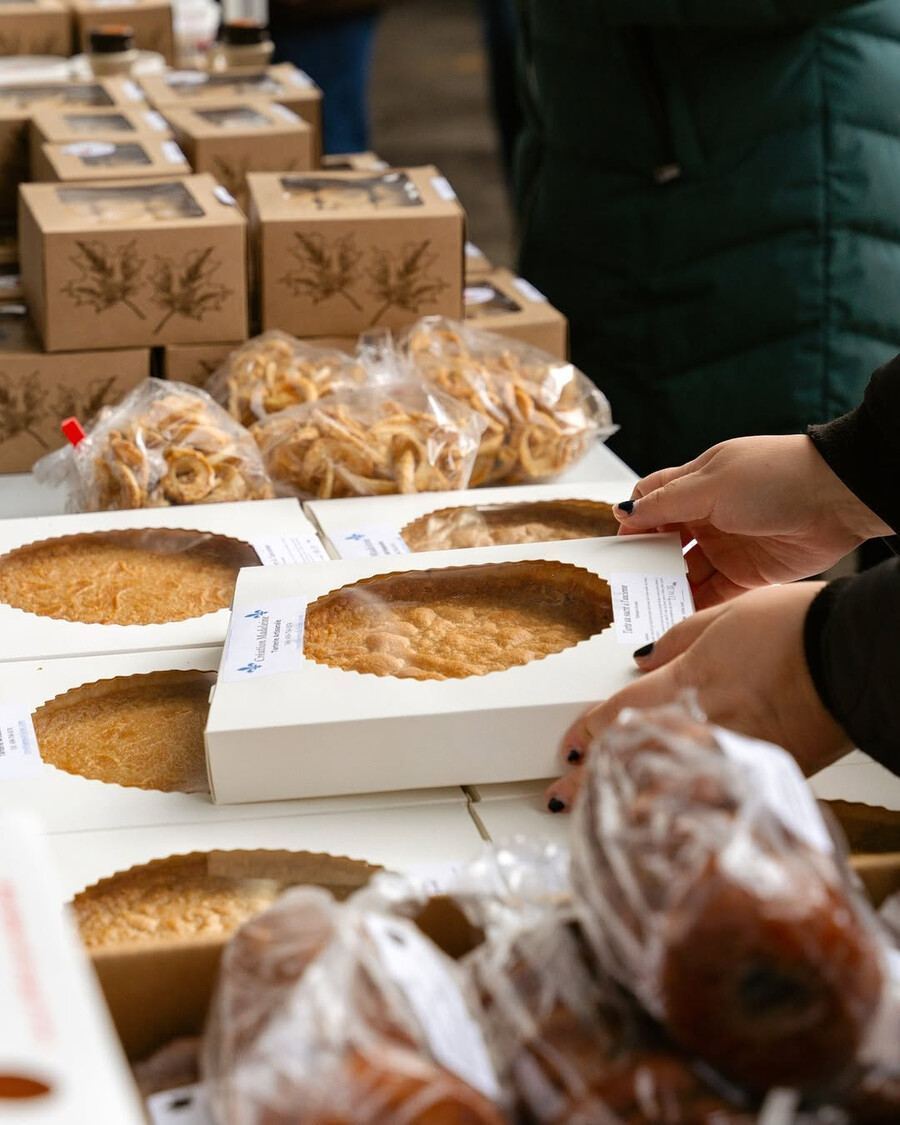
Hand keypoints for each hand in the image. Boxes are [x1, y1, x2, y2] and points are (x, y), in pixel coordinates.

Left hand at [546, 582, 851, 812]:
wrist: (854, 657)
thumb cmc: (798, 632)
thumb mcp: (726, 616)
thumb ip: (680, 639)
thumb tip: (645, 655)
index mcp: (685, 682)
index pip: (616, 714)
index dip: (584, 734)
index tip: (566, 750)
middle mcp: (701, 724)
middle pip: (629, 759)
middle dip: (589, 781)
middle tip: (561, 798)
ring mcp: (732, 754)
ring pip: (665, 785)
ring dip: (627, 802)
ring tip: (599, 818)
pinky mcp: (764, 774)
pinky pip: (711, 794)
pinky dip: (683, 809)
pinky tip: (668, 822)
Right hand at [614, 435, 891, 608]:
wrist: (836, 499)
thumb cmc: (773, 476)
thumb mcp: (710, 484)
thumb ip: (664, 503)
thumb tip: (622, 511)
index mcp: (697, 484)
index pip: (652, 501)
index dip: (633, 521)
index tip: (618, 546)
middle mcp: (708, 516)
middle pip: (665, 543)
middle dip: (646, 562)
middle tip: (626, 584)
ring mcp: (727, 546)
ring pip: (685, 572)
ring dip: (667, 587)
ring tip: (646, 606)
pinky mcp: (747, 574)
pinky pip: (711, 595)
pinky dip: (693, 606)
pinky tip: (675, 617)